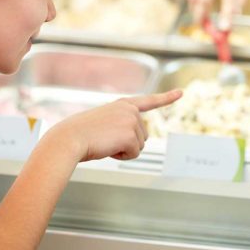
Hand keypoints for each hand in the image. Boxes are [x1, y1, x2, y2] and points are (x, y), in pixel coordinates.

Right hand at [51, 89, 182, 162]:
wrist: (68, 139)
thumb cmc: (78, 134)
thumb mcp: (100, 124)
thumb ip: (117, 126)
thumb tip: (124, 138)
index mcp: (121, 104)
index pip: (148, 101)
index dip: (166, 98)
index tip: (181, 93)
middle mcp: (129, 109)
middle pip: (142, 136)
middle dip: (127, 143)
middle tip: (105, 140)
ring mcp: (131, 120)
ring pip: (139, 146)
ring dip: (123, 150)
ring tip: (104, 143)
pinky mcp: (131, 134)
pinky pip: (134, 154)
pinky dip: (122, 156)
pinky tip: (107, 149)